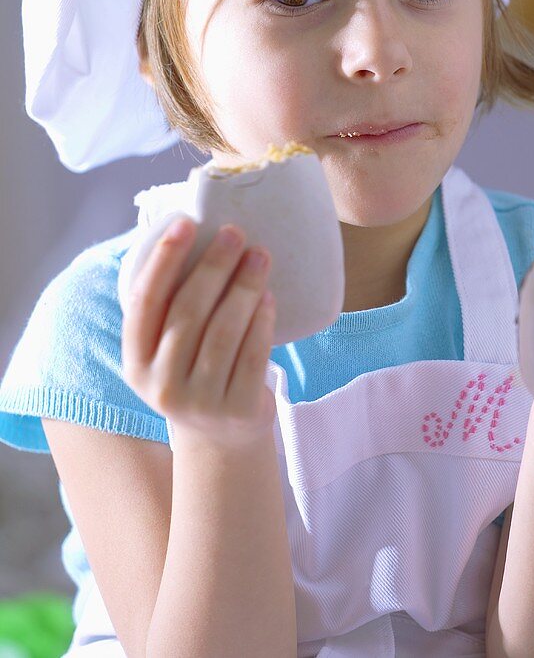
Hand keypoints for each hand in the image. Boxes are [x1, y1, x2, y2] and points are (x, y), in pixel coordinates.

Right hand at [121, 218, 276, 450]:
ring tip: (260, 256)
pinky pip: (253, 354)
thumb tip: (190, 232)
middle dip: (213, 266)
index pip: (145, 301)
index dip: (163, 259)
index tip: (185, 222)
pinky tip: (270, 296)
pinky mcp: (236, 410)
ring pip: (224, 332)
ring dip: (244, 287)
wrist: (221, 439)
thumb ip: (171, 306)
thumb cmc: (195, 372)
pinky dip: (263, 320)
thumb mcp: (168, 349)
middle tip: (235, 232)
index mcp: (135, 361)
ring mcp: (199, 401)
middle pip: (189, 312)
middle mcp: (161, 384)